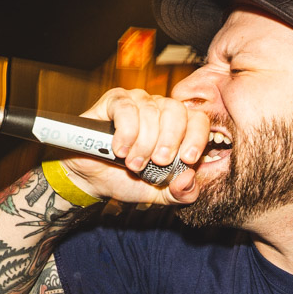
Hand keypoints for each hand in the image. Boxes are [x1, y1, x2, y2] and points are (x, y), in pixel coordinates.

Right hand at [61, 89, 209, 204]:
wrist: (94, 180)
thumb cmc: (127, 179)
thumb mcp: (160, 193)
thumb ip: (181, 193)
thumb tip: (189, 178)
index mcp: (177, 127)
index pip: (198, 120)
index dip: (196, 138)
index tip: (187, 159)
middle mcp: (160, 108)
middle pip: (176, 112)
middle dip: (169, 141)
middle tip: (157, 162)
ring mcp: (138, 101)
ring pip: (151, 112)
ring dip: (143, 144)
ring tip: (133, 163)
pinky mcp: (115, 100)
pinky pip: (127, 109)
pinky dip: (126, 133)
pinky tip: (119, 150)